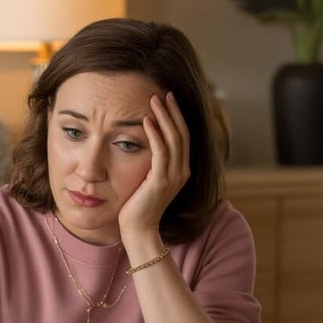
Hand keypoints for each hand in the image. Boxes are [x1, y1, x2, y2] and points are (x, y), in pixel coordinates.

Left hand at [118, 92, 190, 240]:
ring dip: (164, 117)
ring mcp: (174, 177)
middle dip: (173, 111)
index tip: (168, 99)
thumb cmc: (138, 205)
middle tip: (163, 92)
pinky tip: (147, 120)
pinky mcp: (161, 181)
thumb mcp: (148, 179)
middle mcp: (182, 172)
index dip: (177, 117)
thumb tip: (143, 142)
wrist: (138, 230)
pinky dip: (155, 133)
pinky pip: (161, 152)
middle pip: (182, 133)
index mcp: (181, 170)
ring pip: (174, 139)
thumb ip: (152, 162)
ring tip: (154, 99)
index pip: (184, 137)